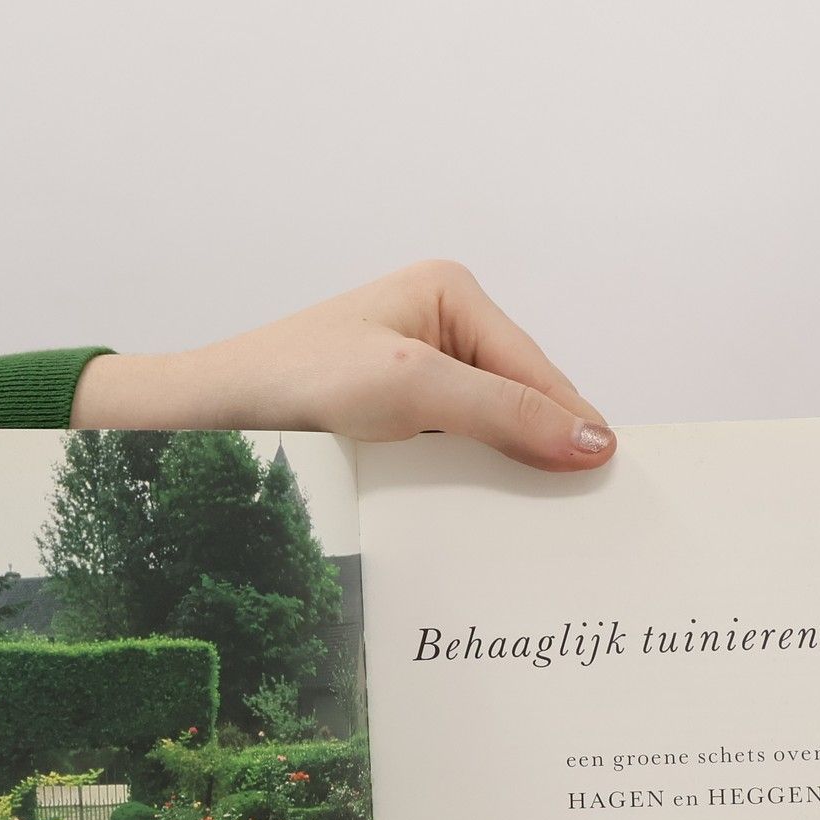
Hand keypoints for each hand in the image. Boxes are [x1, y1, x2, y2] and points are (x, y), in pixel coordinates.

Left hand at [70, 260, 616, 471]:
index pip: (536, 368)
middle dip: (539, 452)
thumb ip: (505, 411)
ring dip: (502, 476)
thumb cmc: (294, 382)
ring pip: (487, 433)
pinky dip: (467, 486)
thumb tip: (593, 442)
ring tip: (536, 525)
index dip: (572, 424)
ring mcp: (414, 377)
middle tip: (580, 514)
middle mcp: (438, 328)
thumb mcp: (413, 389)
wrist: (208, 419)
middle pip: (519, 400)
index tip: (611, 480)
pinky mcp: (391, 421)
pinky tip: (479, 519)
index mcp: (450, 294)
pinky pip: (452, 454)